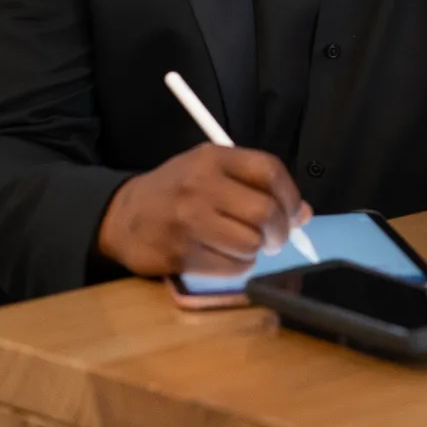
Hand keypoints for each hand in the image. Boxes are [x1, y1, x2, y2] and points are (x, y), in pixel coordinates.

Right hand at [97, 144, 311, 276]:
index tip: (295, 213)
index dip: (291, 195)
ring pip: (250, 244)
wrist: (123, 216)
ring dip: (257, 251)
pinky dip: (238, 266)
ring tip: (245, 245)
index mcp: (214, 158)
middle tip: (275, 238)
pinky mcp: (181, 254)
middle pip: (264, 212)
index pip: (269, 170)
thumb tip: (304, 214)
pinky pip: (232, 268)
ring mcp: (189, 221)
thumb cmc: (178, 190)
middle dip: (280, 231)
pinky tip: (225, 256)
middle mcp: (202, 185)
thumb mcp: (212, 171)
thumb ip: (257, 185)